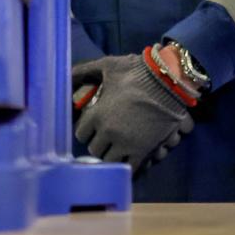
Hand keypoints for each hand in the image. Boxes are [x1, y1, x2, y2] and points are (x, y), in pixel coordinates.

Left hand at [71, 53, 192, 173]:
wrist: (167, 81)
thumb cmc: (135, 72)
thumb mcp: (107, 66)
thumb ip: (84, 71)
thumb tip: (66, 74)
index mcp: (97, 114)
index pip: (81, 133)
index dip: (86, 129)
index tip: (91, 126)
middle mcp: (108, 132)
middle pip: (94, 149)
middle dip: (98, 142)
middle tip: (104, 135)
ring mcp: (126, 144)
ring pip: (109, 161)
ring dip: (111, 155)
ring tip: (116, 146)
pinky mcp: (143, 151)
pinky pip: (128, 168)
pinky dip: (126, 164)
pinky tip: (127, 157)